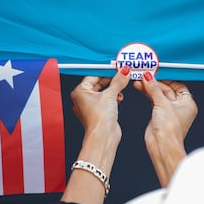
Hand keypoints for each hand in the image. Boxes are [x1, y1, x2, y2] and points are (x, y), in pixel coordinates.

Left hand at [61, 66, 130, 203]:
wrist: (103, 136)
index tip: (116, 67)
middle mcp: (82, 98)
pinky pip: (105, 100)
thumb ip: (118, 81)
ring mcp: (90, 106)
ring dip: (113, 89)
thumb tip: (124, 72)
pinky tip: (119, 97)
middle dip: (111, 79)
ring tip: (122, 86)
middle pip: (98, 83)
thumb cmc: (99, 119)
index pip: (93, 75)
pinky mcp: (98, 112)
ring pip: (103, 91)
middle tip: (122, 74)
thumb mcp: (111, 95)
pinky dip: (113, 97)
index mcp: (80, 91)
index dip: (106, 71)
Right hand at [134, 72, 197, 186]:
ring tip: (139, 81)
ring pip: (158, 94)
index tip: (156, 72)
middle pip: (166, 89)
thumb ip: (154, 88)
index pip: (177, 85)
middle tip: (145, 75)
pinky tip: (140, 88)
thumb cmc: (170, 130)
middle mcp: (179, 107)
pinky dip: (147, 94)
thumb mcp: (162, 103)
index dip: (166, 78)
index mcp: (187, 103)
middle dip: (155, 82)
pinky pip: (153, 100)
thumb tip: (148, 77)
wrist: (162, 145)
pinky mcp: (159, 115)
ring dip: (149, 87)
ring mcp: (169, 111)